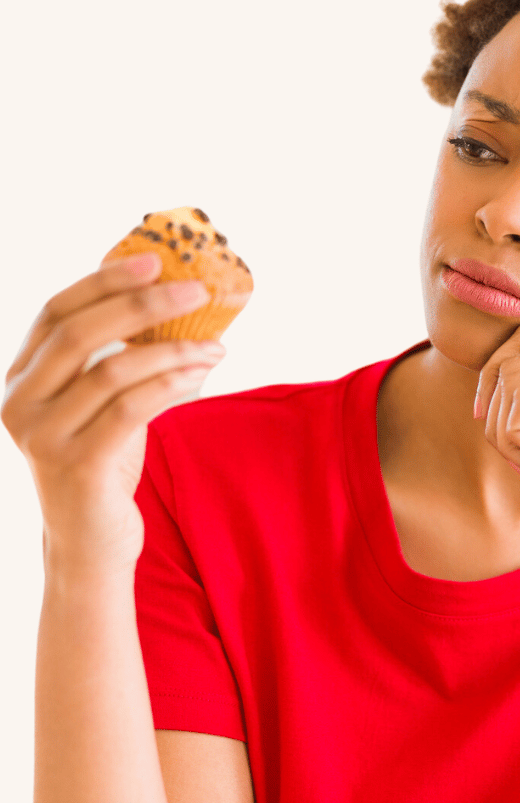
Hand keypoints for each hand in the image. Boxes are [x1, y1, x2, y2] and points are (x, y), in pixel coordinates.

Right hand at [1, 253, 224, 581]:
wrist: (91, 541)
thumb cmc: (103, 463)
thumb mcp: (102, 404)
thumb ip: (115, 360)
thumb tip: (172, 303)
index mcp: (21, 378)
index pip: (55, 311)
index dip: (103, 281)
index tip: (154, 260)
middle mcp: (19, 402)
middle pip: (80, 332)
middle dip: (144, 304)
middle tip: (197, 291)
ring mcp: (42, 435)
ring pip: (113, 370)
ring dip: (174, 349)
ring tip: (217, 346)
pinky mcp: (76, 464)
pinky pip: (132, 408)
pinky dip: (172, 383)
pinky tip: (202, 373)